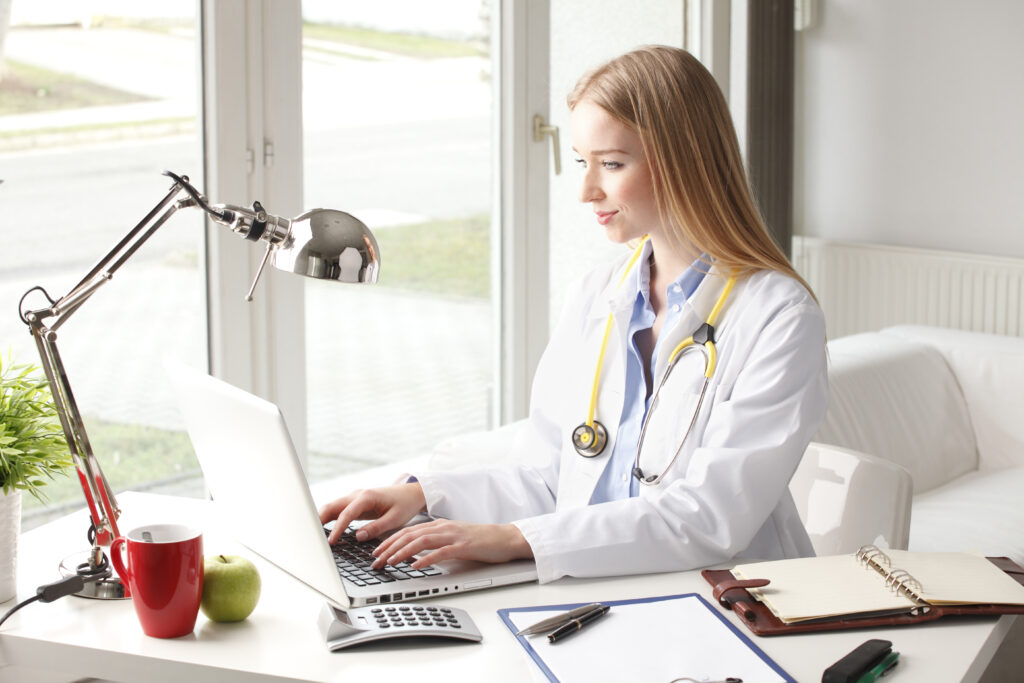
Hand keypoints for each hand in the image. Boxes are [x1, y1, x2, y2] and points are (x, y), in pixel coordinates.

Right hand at [318, 483, 426, 544]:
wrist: (412, 493)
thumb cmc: (405, 505)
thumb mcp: (395, 519)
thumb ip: (376, 527)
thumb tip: (358, 536)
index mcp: (367, 497)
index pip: (346, 513)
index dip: (337, 528)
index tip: (331, 542)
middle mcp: (357, 495)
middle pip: (332, 506)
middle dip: (319, 520)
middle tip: (311, 537)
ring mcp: (355, 498)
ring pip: (332, 507)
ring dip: (321, 519)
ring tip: (313, 536)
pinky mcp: (355, 503)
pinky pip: (338, 510)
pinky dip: (329, 518)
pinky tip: (323, 530)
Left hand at [370, 519, 533, 569]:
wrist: (504, 538)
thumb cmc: (479, 541)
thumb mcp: (452, 538)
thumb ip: (435, 543)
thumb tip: (414, 554)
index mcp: (438, 525)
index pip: (408, 531)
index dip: (389, 541)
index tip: (376, 552)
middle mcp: (443, 527)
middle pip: (409, 535)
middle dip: (389, 547)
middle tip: (375, 560)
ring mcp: (453, 536)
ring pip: (421, 541)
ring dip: (402, 552)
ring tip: (390, 562)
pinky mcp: (463, 546)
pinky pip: (440, 552)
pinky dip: (426, 558)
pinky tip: (415, 566)